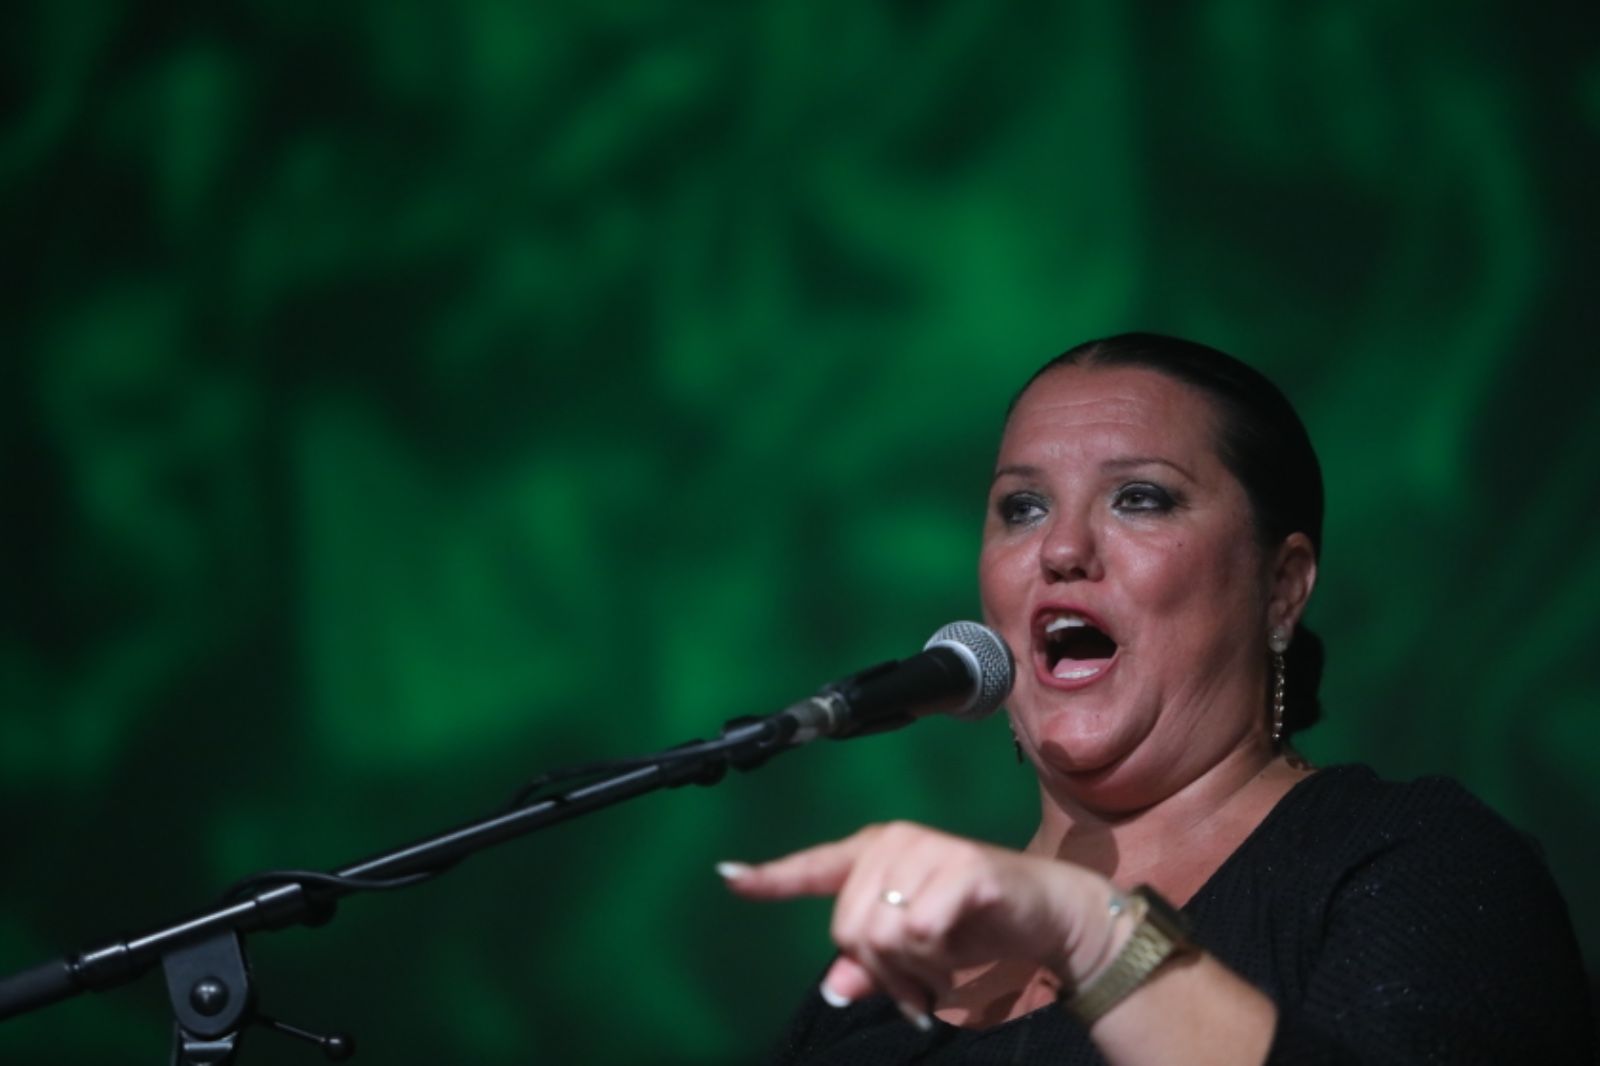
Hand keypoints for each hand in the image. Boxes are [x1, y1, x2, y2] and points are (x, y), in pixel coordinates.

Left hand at [719, 821, 1111, 1027]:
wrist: (1047, 916)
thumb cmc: (973, 926)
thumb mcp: (915, 954)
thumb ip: (871, 965)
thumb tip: (836, 988)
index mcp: (876, 853)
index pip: (815, 865)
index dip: (770, 877)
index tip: (727, 877)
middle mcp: (896, 841)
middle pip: (848, 925)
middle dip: (880, 970)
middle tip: (916, 985)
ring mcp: (929, 848)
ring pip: (880, 931)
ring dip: (910, 971)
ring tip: (936, 970)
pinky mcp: (962, 866)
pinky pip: (919, 930)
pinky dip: (934, 962)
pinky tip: (954, 957)